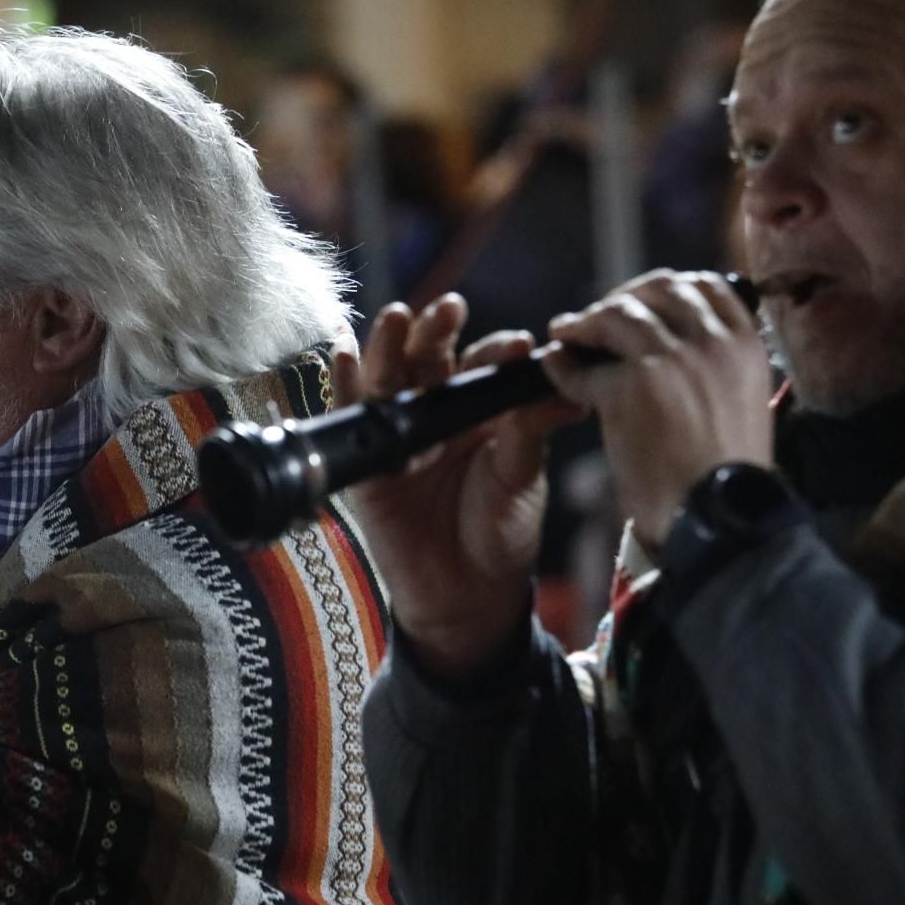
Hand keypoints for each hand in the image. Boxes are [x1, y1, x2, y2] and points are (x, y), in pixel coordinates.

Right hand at [340, 295, 580, 678]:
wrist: (467, 596)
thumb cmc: (500, 533)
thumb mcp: (521, 479)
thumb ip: (528, 432)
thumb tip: (561, 390)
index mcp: (479, 413)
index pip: (484, 368)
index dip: (498, 353)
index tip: (520, 346)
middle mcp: (436, 416)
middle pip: (430, 360)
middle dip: (437, 331)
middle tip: (450, 308)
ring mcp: (398, 437)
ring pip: (388, 379)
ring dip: (388, 346)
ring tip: (397, 318)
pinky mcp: (367, 464)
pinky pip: (351, 418)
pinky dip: (344, 386)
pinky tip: (342, 355)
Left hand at [542, 270, 772, 550]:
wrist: (719, 516)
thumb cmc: (726, 477)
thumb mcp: (742, 405)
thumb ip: (717, 369)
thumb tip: (679, 350)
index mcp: (746, 344)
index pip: (705, 286)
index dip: (664, 290)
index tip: (639, 303)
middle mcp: (713, 341)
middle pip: (659, 289)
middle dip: (622, 296)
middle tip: (596, 316)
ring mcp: (672, 358)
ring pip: (618, 314)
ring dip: (586, 321)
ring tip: (565, 333)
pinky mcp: (632, 385)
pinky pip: (584, 364)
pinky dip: (563, 364)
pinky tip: (554, 369)